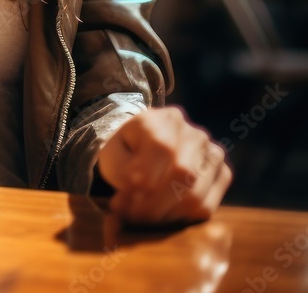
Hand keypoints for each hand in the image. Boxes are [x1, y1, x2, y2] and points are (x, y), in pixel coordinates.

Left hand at [96, 106, 231, 224]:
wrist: (144, 153)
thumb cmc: (126, 154)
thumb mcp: (113, 155)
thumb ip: (122, 168)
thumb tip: (138, 186)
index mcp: (162, 119)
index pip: (162, 147)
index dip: (144, 178)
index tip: (121, 201)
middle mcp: (193, 133)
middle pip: (183, 173)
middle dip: (153, 204)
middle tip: (130, 216)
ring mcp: (212, 153)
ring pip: (196, 195)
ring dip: (165, 214)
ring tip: (142, 217)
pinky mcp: (222, 175)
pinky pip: (206, 207)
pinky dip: (181, 217)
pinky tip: (161, 214)